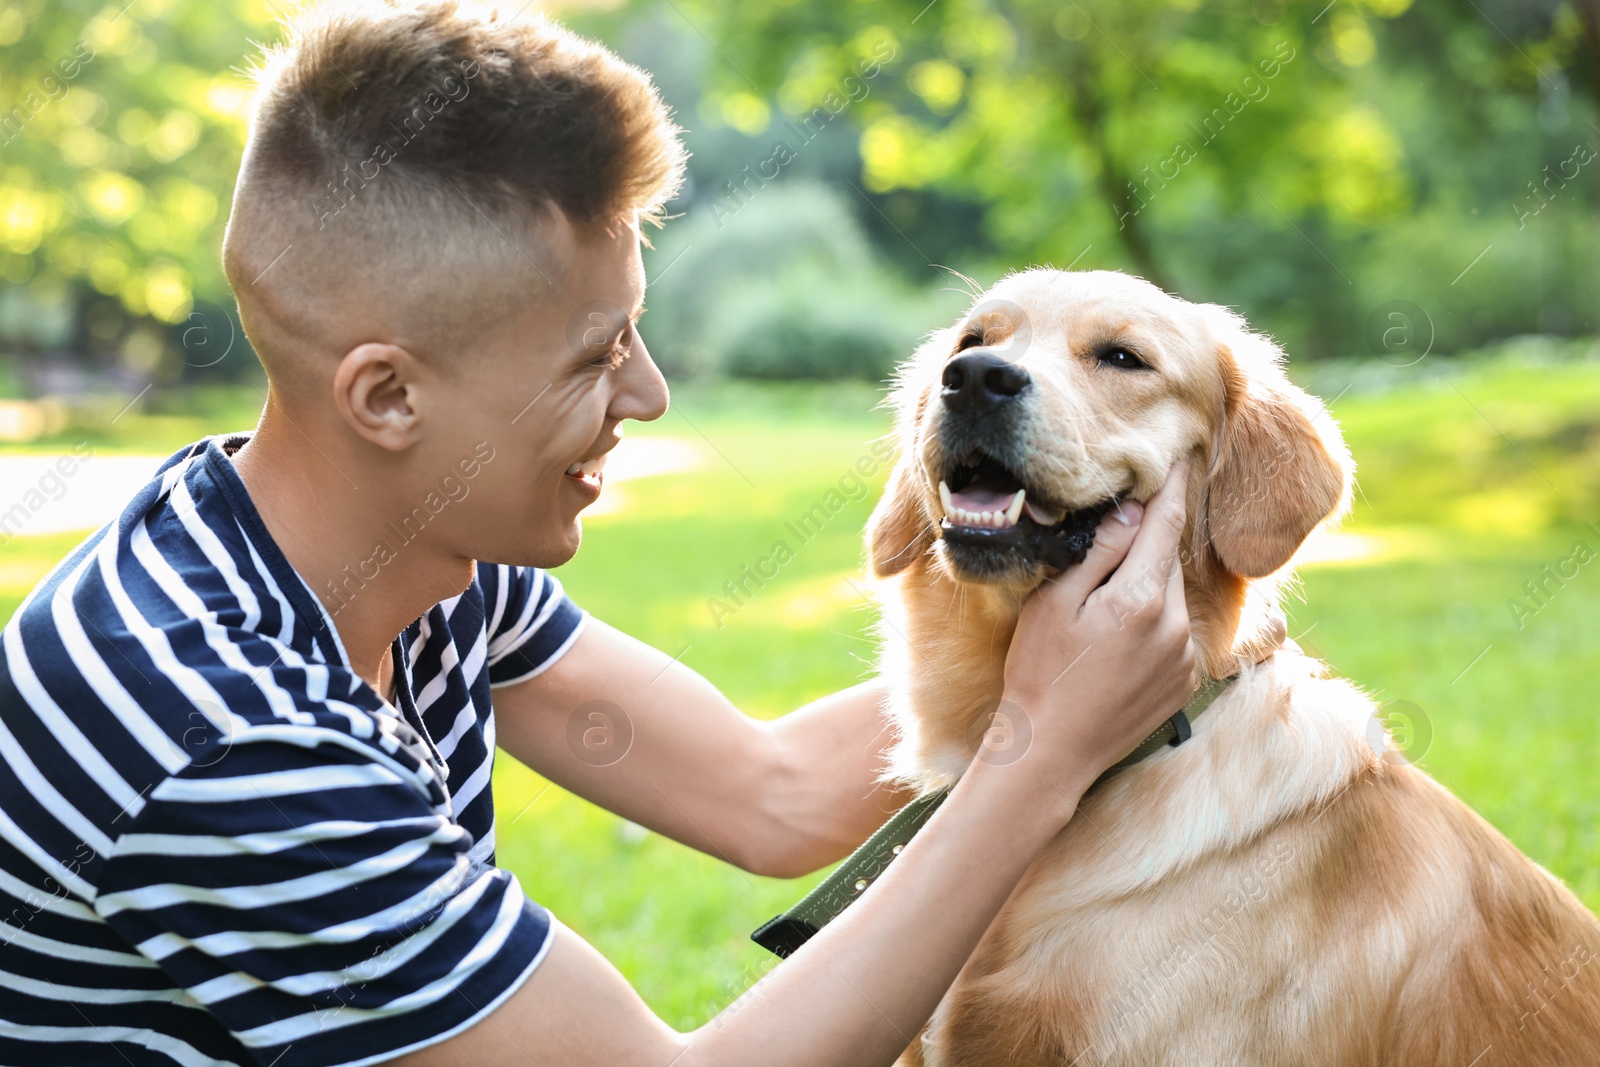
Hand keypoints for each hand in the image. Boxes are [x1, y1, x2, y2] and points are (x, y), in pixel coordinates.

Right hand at [991, 459, 1197, 812]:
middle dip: (1147, 542)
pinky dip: (1153, 621)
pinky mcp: (1183, 682)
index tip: (1182, 455)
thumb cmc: (1040, 672)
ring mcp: (1184, 657)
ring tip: (1103, 603)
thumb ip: (1100, 552)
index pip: (1166, 524)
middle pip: (1168, 560)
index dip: (1173, 486)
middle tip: (1117, 532)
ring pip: (1172, 597)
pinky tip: (1115, 640)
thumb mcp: (1056, 602)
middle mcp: (1176, 626)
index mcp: (1143, 599)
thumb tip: (1131, 509)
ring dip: (1147, 586)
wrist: (1051, 751)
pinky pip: (1174, 632)